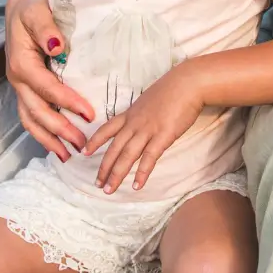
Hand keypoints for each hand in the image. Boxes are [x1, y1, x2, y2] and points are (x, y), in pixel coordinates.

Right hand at [4, 0, 93, 160]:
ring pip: (31, 119)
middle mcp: (18, 78)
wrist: (24, 4)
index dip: (66, 102)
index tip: (89, 113)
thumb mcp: (38, 9)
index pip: (45, 87)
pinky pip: (33, 115)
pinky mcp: (27, 88)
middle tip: (83, 143)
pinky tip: (60, 144)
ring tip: (69, 155)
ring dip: (49, 139)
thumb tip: (56, 46)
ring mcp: (21, 86)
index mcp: (21, 62)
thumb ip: (46, 27)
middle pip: (36, 111)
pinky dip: (45, 133)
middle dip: (59, 130)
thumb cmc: (34, 5)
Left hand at [84, 68, 204, 193]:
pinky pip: (149, 157)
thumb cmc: (172, 89)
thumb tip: (141, 121)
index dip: (95, 141)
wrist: (188, 82)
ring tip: (109, 190)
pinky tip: (136, 185)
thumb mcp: (149, 99)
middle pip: (114, 147)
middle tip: (97, 183)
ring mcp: (148, 129)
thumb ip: (142, 113)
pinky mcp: (163, 135)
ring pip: (127, 155)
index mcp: (131, 113)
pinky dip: (142, 172)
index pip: (107, 129)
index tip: (84, 153)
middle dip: (104, 167)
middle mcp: (135, 123)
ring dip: (117, 174)